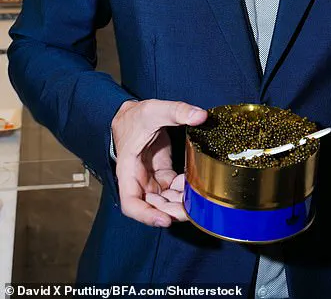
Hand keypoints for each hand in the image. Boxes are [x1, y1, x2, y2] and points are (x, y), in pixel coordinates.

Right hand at [112, 99, 207, 226]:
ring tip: (198, 200)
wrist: (131, 114)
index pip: (131, 203)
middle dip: (171, 212)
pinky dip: (183, 190)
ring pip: (164, 200)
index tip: (165, 220)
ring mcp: (150, 178)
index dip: (146, 216)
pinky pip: (172, 188)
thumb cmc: (135, 116)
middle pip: (153, 206)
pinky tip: (195, 184)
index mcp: (129, 170)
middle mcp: (138, 179)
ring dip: (180, 203)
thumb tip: (201, 115)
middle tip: (193, 211)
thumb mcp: (154, 110)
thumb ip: (177, 110)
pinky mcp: (161, 173)